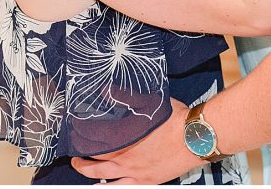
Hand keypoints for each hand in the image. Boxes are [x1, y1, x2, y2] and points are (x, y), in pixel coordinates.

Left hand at [71, 98, 201, 183]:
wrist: (195, 137)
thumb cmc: (174, 119)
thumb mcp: (149, 102)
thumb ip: (125, 97)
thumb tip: (105, 91)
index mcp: (123, 138)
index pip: (94, 140)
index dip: (82, 138)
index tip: (75, 133)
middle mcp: (125, 158)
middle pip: (94, 161)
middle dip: (81, 158)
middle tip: (75, 155)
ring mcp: (134, 172)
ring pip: (103, 177)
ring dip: (89, 173)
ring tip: (82, 169)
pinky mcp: (146, 181)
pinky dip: (108, 188)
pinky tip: (102, 187)